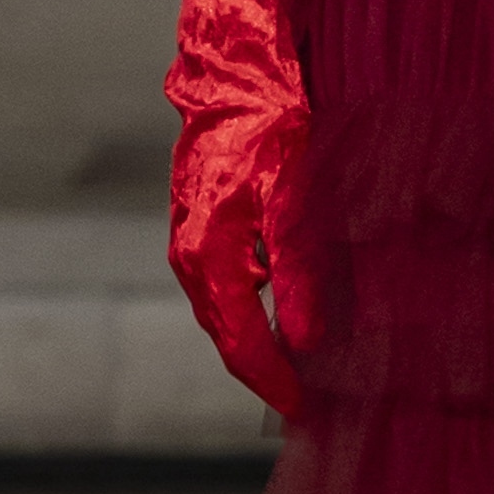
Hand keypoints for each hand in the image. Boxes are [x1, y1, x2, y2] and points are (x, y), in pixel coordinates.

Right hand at [169, 117, 311, 425]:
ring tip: (300, 366)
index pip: (241, 344)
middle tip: (305, 400)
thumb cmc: (270, 133)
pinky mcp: (198, 229)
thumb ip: (299, 275)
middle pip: (226, 337)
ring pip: (223, 314)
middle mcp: (189, 258)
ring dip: (256, 344)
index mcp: (208, 258)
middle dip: (264, 372)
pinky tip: (281, 313)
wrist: (236, 82)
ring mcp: (188, 243)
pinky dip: (250, 311)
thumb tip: (304, 342)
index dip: (273, 383)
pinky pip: (223, 287)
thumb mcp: (294, 204)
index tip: (302, 411)